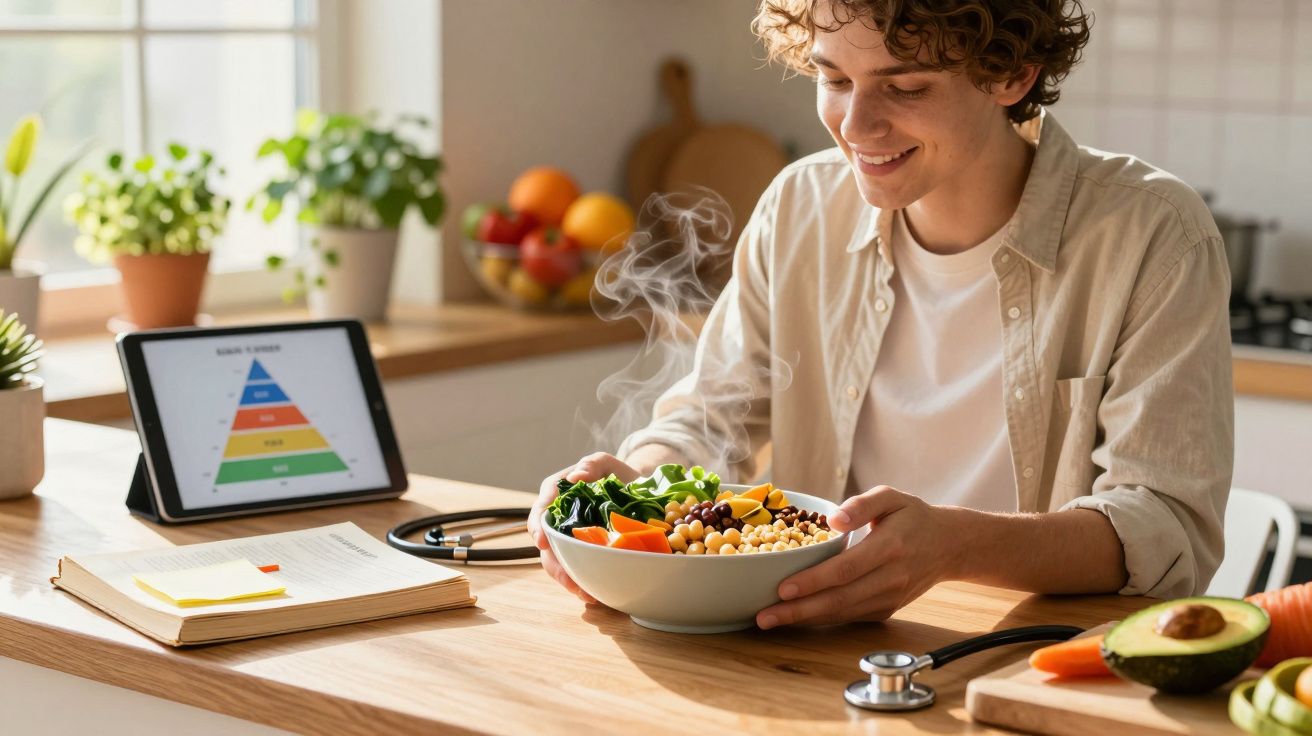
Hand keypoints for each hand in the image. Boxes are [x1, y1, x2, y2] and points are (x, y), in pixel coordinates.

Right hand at [528, 452, 640, 603]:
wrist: (639, 493)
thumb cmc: (618, 475)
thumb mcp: (607, 464)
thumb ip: (592, 464)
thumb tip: (575, 476)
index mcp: (557, 493)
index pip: (541, 509)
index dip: (538, 526)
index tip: (542, 542)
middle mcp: (558, 517)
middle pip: (546, 543)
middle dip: (554, 564)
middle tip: (569, 581)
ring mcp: (568, 536)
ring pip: (558, 561)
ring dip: (568, 579)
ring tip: (585, 594)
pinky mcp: (581, 552)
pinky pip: (575, 568)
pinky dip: (581, 582)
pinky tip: (593, 595)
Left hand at [756, 485, 957, 628]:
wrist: (949, 546)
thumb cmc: (913, 517)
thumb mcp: (892, 497)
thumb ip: (862, 504)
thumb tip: (833, 520)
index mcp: (889, 547)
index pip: (846, 569)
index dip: (814, 581)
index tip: (783, 588)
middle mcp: (890, 577)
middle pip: (839, 599)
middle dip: (799, 610)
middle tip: (764, 616)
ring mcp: (889, 598)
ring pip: (842, 613)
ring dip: (804, 620)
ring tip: (770, 620)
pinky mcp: (886, 609)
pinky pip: (849, 617)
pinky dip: (821, 620)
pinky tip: (796, 617)